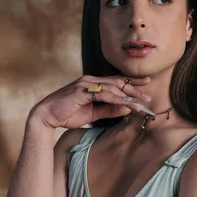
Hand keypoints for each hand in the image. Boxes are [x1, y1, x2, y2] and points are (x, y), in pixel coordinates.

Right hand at [30, 74, 151, 129]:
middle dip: (134, 89)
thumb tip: (127, 109)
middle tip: (148, 97)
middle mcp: (91, 81)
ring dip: (128, 97)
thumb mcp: (94, 114)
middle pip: (118, 82)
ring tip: (140, 105)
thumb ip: (110, 110)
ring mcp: (86, 85)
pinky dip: (116, 99)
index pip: (116, 81)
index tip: (146, 86)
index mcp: (93, 84)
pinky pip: (103, 94)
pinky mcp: (82, 92)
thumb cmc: (68, 114)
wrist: (47, 116)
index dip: (132, 83)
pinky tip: (125, 104)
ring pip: (113, 88)